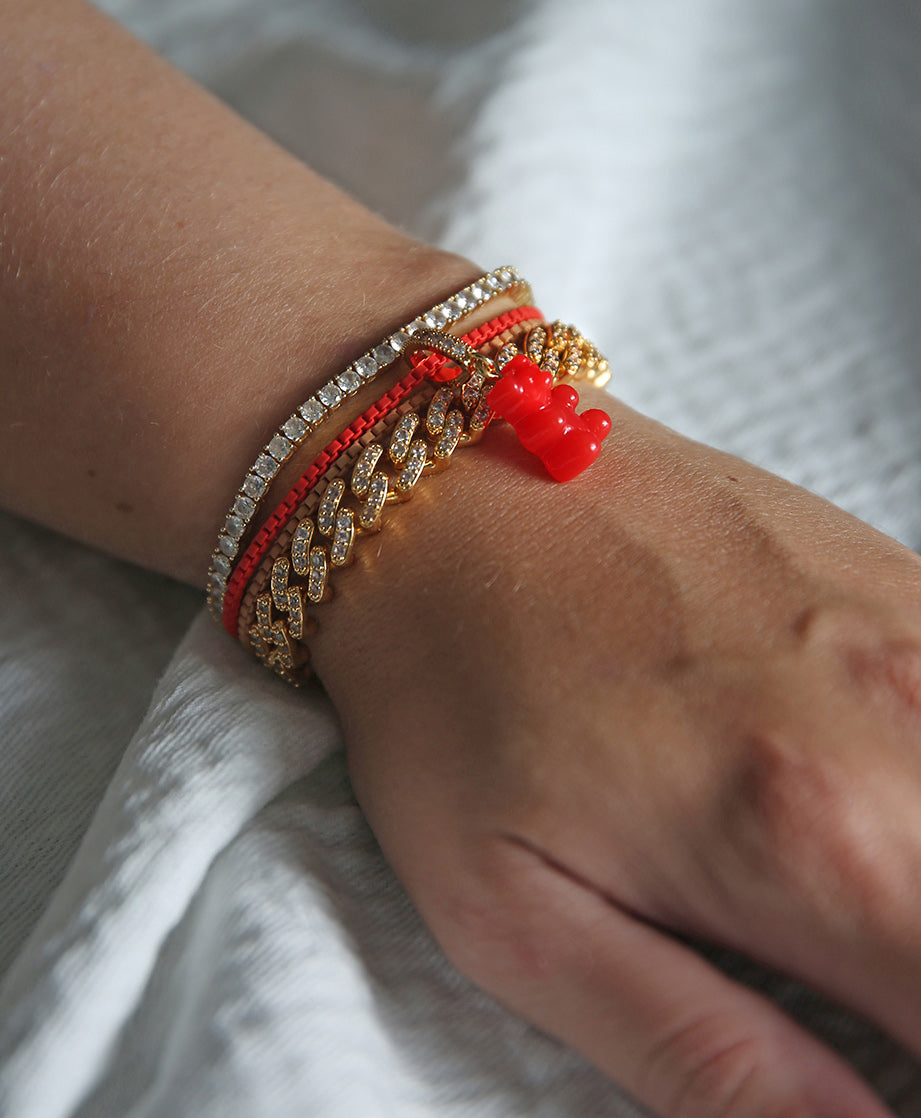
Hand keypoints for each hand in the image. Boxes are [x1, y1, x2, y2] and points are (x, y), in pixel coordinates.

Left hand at [312, 390, 920, 1117]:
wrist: (442, 480)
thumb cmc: (452, 685)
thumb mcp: (516, 914)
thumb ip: (704, 1055)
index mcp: (807, 838)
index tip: (871, 1062)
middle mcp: (898, 722)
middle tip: (847, 990)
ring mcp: (916, 633)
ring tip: (855, 905)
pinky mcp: (903, 578)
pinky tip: (875, 809)